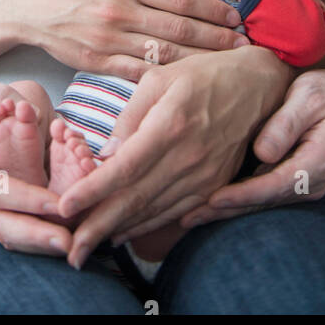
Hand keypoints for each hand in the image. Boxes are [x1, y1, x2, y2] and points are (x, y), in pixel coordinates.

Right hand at [0, 73, 73, 256]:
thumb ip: (0, 95)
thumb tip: (30, 112)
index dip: (26, 198)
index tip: (58, 203)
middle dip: (33, 234)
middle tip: (68, 241)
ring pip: (1, 234)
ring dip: (34, 244)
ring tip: (68, 246)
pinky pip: (4, 231)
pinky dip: (29, 240)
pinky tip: (55, 240)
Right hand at [18, 0, 245, 81]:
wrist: (26, 5)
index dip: (213, 9)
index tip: (237, 16)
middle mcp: (118, 11)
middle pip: (179, 29)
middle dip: (217, 38)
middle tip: (246, 46)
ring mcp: (107, 40)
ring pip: (164, 55)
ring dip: (200, 62)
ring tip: (227, 65)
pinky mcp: (97, 63)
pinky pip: (139, 74)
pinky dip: (166, 78)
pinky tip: (188, 81)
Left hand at [56, 45, 292, 266]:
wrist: (259, 84)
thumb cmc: (203, 74)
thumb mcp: (159, 78)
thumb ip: (130, 117)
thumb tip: (106, 155)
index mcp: (170, 125)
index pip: (123, 168)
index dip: (92, 191)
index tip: (65, 207)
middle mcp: (188, 157)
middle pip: (136, 200)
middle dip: (98, 227)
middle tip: (71, 250)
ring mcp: (205, 176)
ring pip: (154, 212)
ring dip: (120, 232)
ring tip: (89, 245)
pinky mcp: (216, 185)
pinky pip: (176, 213)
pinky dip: (148, 226)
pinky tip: (124, 233)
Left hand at [175, 68, 324, 230]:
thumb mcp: (308, 96)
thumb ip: (286, 123)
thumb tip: (263, 153)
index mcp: (319, 160)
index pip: (275, 185)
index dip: (242, 194)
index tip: (213, 199)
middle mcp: (314, 181)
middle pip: (265, 202)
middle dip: (226, 211)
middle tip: (187, 217)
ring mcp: (306, 186)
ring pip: (263, 204)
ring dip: (228, 212)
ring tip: (190, 216)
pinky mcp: (296, 184)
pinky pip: (265, 197)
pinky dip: (239, 202)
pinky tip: (211, 205)